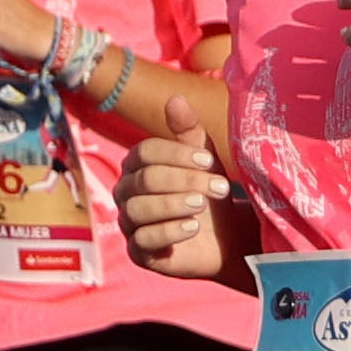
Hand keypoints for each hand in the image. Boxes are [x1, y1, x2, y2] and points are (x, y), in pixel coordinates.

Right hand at [122, 131, 235, 279]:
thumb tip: (175, 98)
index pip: (144, 152)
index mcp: (137, 165)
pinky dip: (169, 231)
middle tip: (220, 187)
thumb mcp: (203, 160)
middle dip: (184, 181)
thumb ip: (189, 131)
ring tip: (202, 205)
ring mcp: (129, 223)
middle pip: (145, 179)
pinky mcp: (139, 252)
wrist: (224, 238)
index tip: (208, 160)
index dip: (176, 154)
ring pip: (139, 209)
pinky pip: (144, 240)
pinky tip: (193, 227)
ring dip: (174, 205)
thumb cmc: (208, 191)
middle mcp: (126, 192)